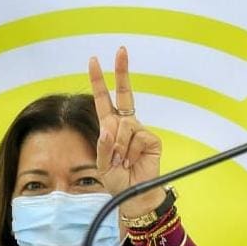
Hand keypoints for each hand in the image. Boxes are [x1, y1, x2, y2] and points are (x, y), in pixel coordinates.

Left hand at [88, 47, 164, 217]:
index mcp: (110, 126)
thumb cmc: (116, 179)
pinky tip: (133, 161)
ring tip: (121, 161)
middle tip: (121, 50)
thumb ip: (102, 146)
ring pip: (124, 126)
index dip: (99, 80)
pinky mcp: (151, 139)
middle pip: (125, 94)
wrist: (134, 195)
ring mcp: (139, 131)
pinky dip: (130, 151)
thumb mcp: (101, 163)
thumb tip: (109, 129)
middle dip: (122, 71)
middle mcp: (125, 124)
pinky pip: (137, 137)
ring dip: (118, 146)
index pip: (104, 99)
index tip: (94, 60)